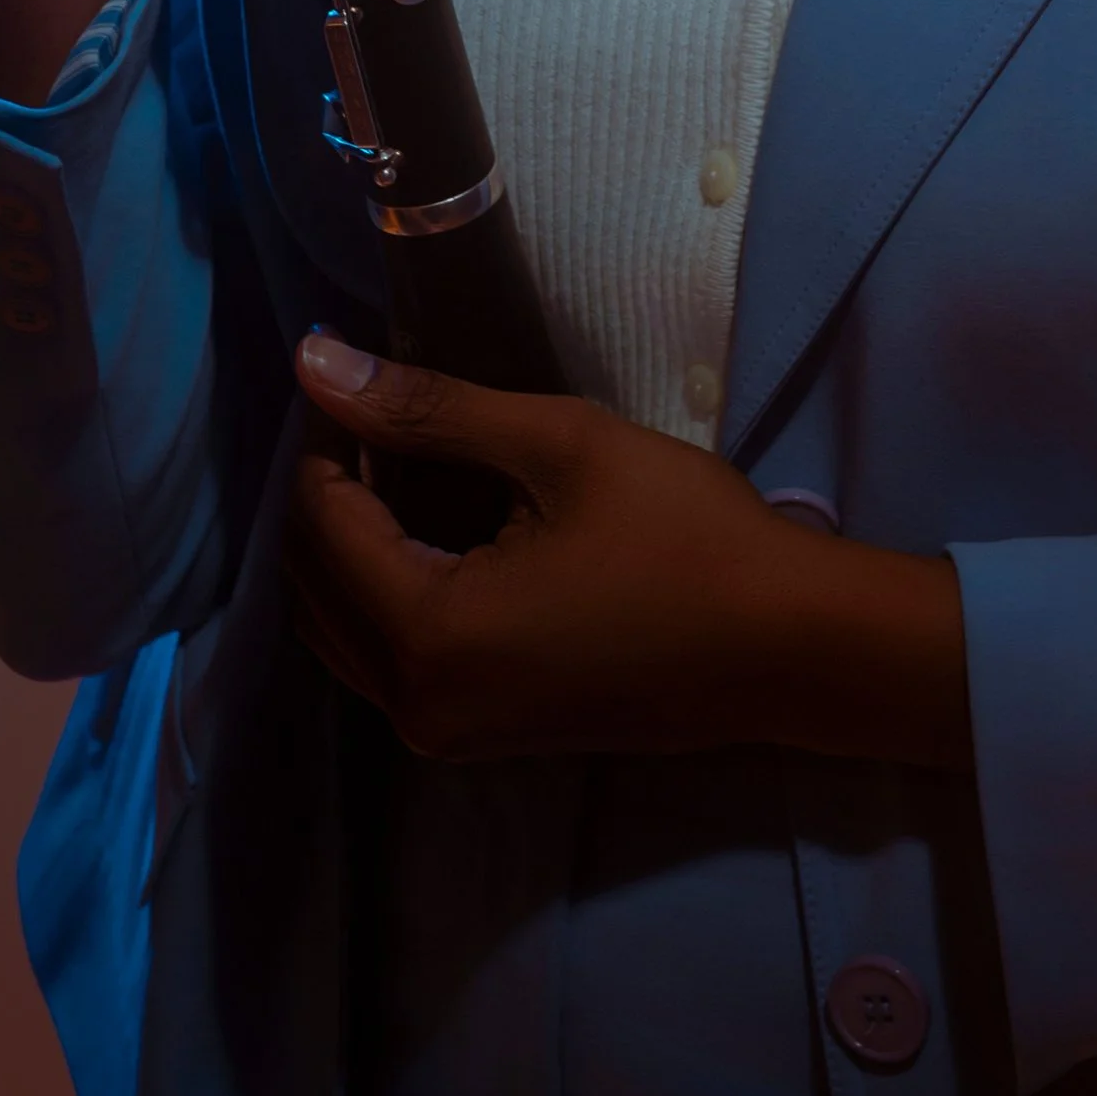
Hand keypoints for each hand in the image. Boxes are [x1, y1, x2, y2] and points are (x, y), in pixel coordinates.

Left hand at [289, 335, 971, 768]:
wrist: (783, 647)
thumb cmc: (682, 536)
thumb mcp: (561, 447)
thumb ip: (430, 408)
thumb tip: (315, 361)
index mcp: (430, 638)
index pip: (321, 525)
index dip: (326, 437)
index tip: (356, 372)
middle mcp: (417, 706)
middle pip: (313, 587)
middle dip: (329, 490)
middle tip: (377, 407)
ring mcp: (448, 732)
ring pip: (343, 629)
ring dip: (350, 543)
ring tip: (404, 455)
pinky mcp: (480, 734)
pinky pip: (389, 658)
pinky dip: (385, 587)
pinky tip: (432, 522)